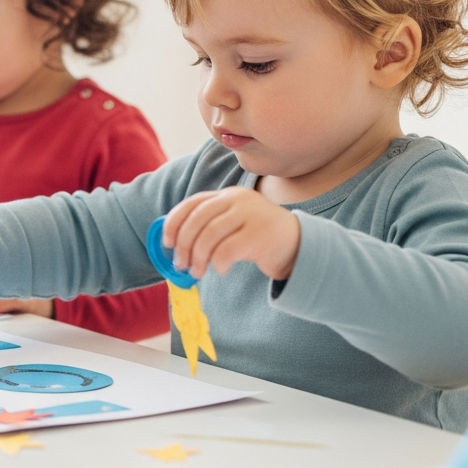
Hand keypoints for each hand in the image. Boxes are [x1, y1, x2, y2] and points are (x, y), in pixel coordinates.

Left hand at [162, 187, 300, 279]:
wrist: (300, 245)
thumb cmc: (259, 239)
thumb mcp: (233, 225)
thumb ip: (208, 227)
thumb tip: (174, 245)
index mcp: (228, 195)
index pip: (192, 203)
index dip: (174, 223)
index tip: (167, 243)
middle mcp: (238, 199)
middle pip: (197, 220)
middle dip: (183, 245)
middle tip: (180, 264)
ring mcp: (251, 214)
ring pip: (209, 236)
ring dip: (198, 258)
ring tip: (197, 272)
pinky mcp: (260, 234)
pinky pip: (227, 251)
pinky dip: (219, 263)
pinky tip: (223, 269)